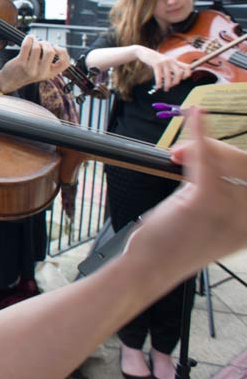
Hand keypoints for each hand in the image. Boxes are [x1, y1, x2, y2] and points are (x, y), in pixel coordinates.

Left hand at [0, 36, 70, 92]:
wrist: (10, 81)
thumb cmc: (27, 72)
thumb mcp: (41, 71)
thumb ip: (49, 61)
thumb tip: (53, 45)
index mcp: (50, 74)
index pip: (65, 63)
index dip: (63, 52)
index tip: (56, 47)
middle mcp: (41, 72)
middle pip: (50, 52)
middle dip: (46, 43)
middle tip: (41, 44)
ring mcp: (30, 68)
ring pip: (37, 47)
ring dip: (36, 41)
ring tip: (34, 42)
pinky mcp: (20, 63)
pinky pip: (26, 46)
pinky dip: (29, 39)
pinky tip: (29, 39)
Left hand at [131, 108, 246, 270]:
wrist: (147, 268)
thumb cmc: (171, 244)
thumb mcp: (208, 220)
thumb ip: (222, 194)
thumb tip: (215, 154)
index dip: (238, 159)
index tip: (220, 152)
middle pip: (245, 164)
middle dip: (218, 150)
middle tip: (185, 154)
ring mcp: (229, 211)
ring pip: (225, 158)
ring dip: (201, 147)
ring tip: (178, 155)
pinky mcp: (204, 201)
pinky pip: (206, 158)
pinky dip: (199, 134)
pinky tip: (195, 117)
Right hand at [134, 46, 191, 91]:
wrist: (143, 52)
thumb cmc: (154, 60)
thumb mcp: (165, 62)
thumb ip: (170, 68)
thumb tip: (173, 80)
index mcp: (174, 61)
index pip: (187, 67)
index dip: (187, 74)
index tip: (182, 79)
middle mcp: (171, 61)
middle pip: (179, 73)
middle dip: (176, 82)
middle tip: (171, 86)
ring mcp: (164, 62)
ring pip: (169, 76)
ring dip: (167, 85)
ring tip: (165, 89)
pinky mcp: (156, 64)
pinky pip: (159, 76)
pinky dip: (159, 83)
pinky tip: (158, 87)